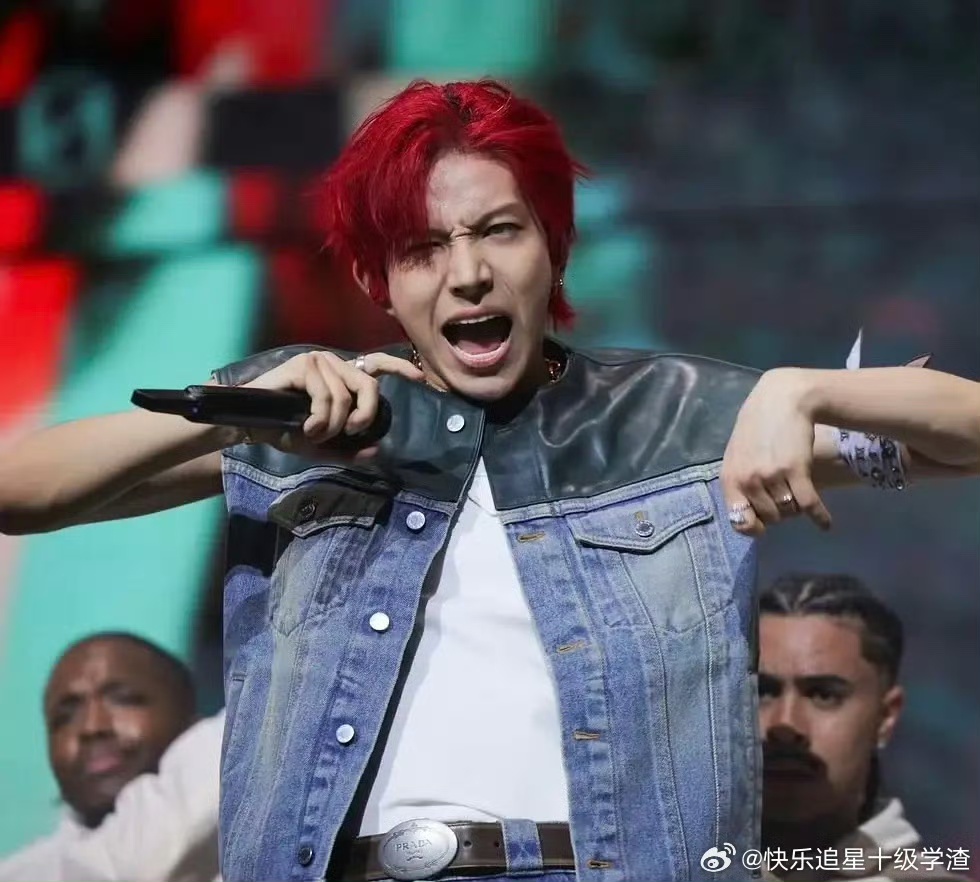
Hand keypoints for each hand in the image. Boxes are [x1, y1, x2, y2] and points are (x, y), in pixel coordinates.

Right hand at [238, 350, 423, 455]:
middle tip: (351, 432)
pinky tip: (306, 428)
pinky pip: (326, 396)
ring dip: (332, 424)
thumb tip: (377, 450)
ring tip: (315, 434)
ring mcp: (318, 361)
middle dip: (365, 414)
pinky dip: (320, 419)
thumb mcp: (323, 446)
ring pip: (345, 396)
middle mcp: (334, 364)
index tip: (420, 379)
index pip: (376, 365)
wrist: (251, 425)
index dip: (399, 368)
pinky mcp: (302, 365)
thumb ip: (350, 449)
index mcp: (343, 377)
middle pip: (369, 385)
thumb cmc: (286, 430)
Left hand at [720, 368, 832, 536]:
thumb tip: (746, 513)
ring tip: (800, 496)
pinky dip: (820, 517)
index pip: (738, 520)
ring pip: (789, 511)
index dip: (752, 528)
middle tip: (786, 497)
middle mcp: (748, 480)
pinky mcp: (796, 470)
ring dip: (797, 509)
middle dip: (779, 512)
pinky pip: (809, 505)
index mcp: (730, 478)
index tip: (762, 528)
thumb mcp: (737, 454)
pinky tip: (826, 523)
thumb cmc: (757, 426)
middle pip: (770, 517)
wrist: (782, 398)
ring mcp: (771, 476)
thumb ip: (740, 481)